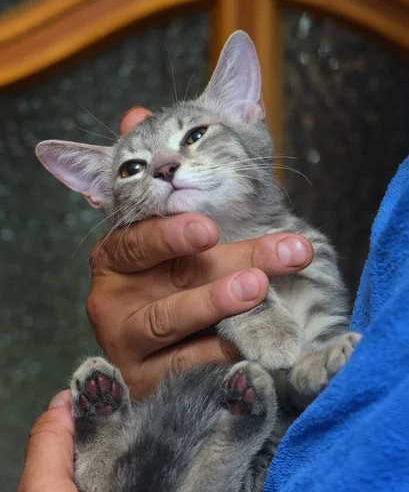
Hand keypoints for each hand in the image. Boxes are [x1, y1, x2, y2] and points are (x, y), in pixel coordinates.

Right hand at [87, 107, 313, 397]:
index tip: (209, 226)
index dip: (170, 231)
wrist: (153, 352)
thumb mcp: (168, 233)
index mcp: (116, 257)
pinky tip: (255, 344)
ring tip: (260, 290)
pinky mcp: (145, 379)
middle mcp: (113, 297)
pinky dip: (220, 352)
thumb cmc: (167, 282)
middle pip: (170, 275)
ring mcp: (127, 341)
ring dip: (218, 303)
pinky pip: (187, 365)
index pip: (138, 237)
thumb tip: (130, 112)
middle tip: (284, 251)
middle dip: (231, 260)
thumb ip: (157, 180)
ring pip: (173, 319)